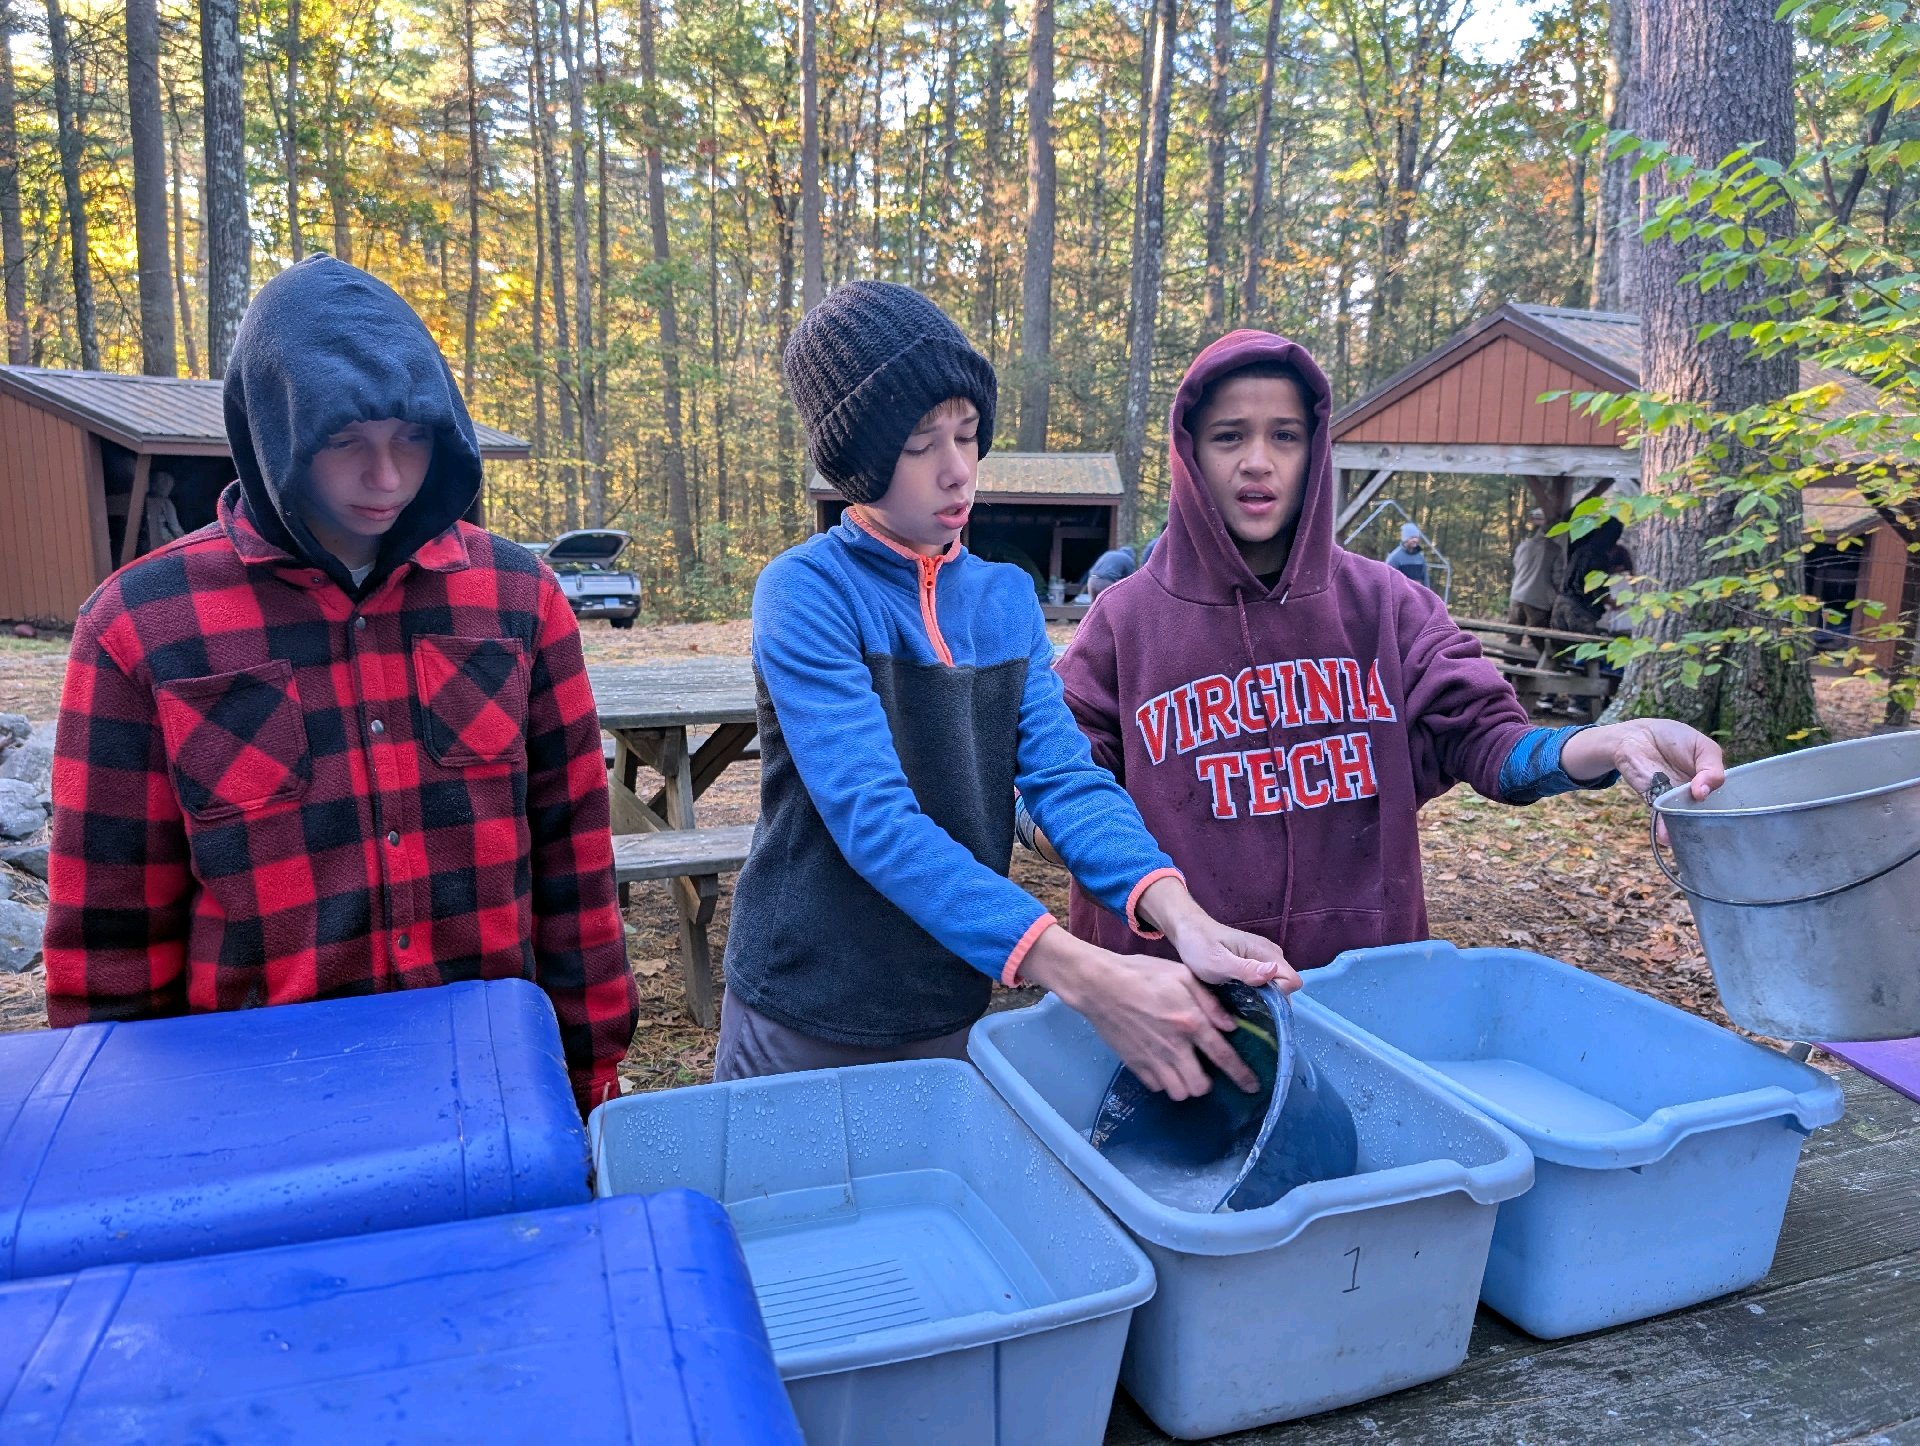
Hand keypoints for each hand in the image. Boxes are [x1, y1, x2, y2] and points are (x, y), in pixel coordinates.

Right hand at [1019, 925, 1260, 1099]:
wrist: (1099, 984)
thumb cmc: (1142, 973)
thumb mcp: (1182, 975)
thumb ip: (1210, 1001)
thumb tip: (1232, 1026)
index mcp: (1190, 1022)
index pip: (1224, 1057)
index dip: (1242, 1075)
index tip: (1252, 1087)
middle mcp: (1174, 1046)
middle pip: (1200, 1086)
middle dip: (1207, 1083)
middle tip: (1204, 1069)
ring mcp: (1152, 1058)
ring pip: (1179, 1093)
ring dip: (1186, 1085)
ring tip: (1184, 1070)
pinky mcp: (1134, 1064)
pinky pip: (1156, 1087)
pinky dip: (1163, 1082)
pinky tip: (1162, 1066)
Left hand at [1137, 876, 1299, 991]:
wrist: (1187, 930)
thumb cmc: (1199, 945)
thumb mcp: (1218, 962)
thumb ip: (1245, 969)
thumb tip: (1273, 972)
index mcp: (1266, 952)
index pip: (1292, 981)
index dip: (1279, 996)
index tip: (1256, 1002)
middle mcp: (1271, 955)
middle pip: (1286, 987)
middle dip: (1271, 1002)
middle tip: (1245, 1007)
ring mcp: (1264, 960)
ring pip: (1276, 987)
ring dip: (1263, 999)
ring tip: (1240, 1004)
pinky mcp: (1256, 965)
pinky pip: (1266, 984)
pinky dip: (1257, 994)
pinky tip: (1239, 999)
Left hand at [1561, 719, 1726, 841]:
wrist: (1639, 736)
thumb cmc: (1675, 739)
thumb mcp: (1703, 747)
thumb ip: (1711, 768)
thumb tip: (1703, 793)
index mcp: (1713, 783)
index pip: (1727, 803)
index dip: (1729, 809)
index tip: (1729, 812)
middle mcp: (1697, 796)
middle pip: (1708, 817)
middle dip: (1709, 827)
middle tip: (1712, 832)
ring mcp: (1677, 801)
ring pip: (1686, 821)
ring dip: (1687, 831)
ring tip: (1689, 837)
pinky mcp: (1657, 802)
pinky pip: (1663, 818)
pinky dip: (1665, 829)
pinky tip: (1668, 837)